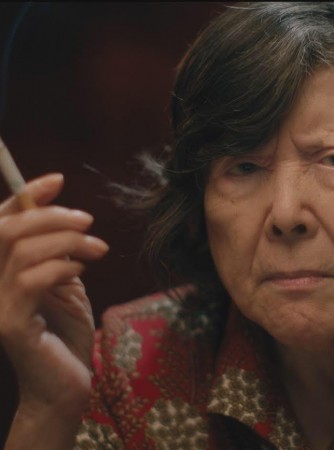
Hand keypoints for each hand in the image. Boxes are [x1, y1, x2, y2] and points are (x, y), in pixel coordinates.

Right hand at [0, 173, 108, 417]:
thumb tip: (67, 214)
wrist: (66, 381)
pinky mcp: (10, 323)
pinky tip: (82, 270)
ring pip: (22, 249)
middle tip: (89, 221)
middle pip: (8, 229)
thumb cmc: (66, 332)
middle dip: (53, 215)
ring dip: (68, 240)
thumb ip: (58, 252)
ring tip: (98, 249)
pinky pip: (32, 279)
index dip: (25, 195)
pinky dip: (63, 265)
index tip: (58, 180)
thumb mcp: (64, 282)